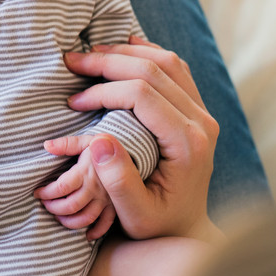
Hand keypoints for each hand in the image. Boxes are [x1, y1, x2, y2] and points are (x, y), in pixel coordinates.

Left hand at [34, 136, 115, 239]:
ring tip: (59, 217)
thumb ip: (66, 143)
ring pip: (85, 218)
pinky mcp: (114, 206)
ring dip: (69, 222)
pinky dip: (96, 232)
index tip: (37, 193)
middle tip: (45, 205)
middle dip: (54, 208)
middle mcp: (95, 188)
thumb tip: (47, 145)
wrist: (125, 152)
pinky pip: (105, 224)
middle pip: (71, 206)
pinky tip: (86, 235)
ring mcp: (106, 199)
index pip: (61, 187)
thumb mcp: (85, 140)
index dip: (46, 192)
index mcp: (85, 172)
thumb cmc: (101, 145)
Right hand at [63, 36, 221, 242]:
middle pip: (154, 71)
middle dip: (108, 62)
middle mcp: (201, 123)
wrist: (188, 230)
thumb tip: (99, 141)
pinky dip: (150, 53)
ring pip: (168, 62)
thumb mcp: (135, 215)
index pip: (142, 96)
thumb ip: (118, 182)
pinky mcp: (198, 110)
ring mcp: (203, 114)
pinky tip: (129, 46)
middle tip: (72, 62)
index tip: (74, 102)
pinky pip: (177, 69)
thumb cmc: (157, 225)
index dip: (104, 90)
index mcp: (187, 144)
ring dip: (127, 52)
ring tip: (93, 53)